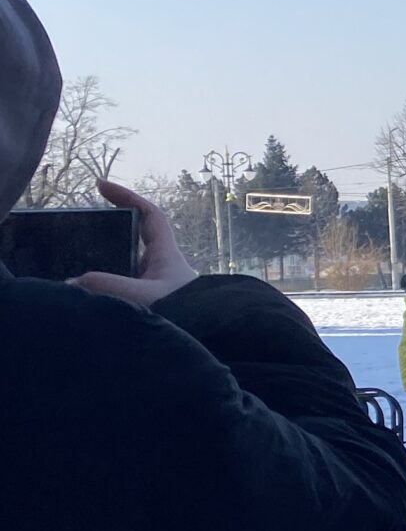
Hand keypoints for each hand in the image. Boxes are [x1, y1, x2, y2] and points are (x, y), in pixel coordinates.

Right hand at [72, 181, 196, 308]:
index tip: (101, 186)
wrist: (212, 344)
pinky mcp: (149, 308)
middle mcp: (162, 269)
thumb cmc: (187, 318)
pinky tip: (80, 297)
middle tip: (78, 228)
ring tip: (68, 262)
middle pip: (133, 240)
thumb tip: (71, 281)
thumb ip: (106, 286)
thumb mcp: (142, 297)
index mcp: (167, 256)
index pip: (150, 215)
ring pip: (123, 268)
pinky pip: (120, 291)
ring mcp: (155, 289)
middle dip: (107, 232)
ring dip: (99, 266)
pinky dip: (101, 291)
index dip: (128, 197)